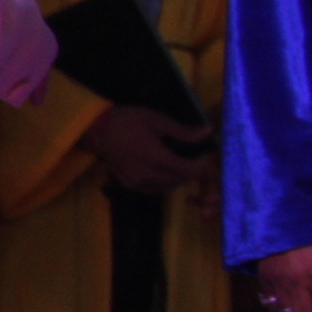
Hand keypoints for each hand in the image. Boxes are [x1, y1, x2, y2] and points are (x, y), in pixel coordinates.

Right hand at [84, 104, 207, 195]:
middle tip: (198, 163)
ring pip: (167, 187)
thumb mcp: (158, 121)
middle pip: (179, 180)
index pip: (188, 171)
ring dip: (179, 179)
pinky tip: (165, 173)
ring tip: (182, 166)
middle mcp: (147, 174)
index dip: (205, 172)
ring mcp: (136, 181)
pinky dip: (164, 184)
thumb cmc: (128, 120)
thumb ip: (183, 132)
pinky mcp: (128, 184)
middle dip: (192, 174)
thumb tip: (208, 132)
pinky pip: (153, 190)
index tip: (214, 169)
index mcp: (156, 157)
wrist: (96, 129)